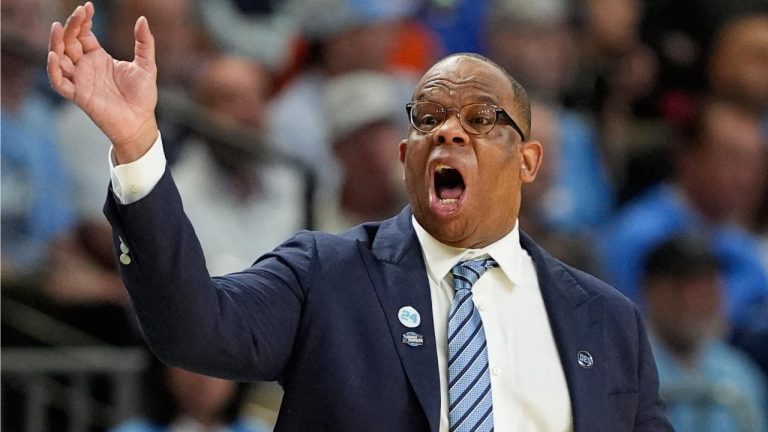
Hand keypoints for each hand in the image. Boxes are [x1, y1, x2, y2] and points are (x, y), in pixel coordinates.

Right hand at [47, 2, 158, 163]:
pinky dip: (54, 69)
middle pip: (69, 42)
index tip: (87, 7)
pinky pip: (59, 82)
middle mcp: (86, 67)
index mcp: (98, 58)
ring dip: (56, 43)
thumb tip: (142, 19)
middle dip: (70, 27)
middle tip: (77, 13)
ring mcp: (80, 80)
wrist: (141, 122)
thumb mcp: (146, 65)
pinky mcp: (78, 96)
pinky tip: (55, 55)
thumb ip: (144, 43)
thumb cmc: (142, 96)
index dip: (82, 21)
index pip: (83, 35)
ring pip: (59, 58)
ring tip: (58, 28)